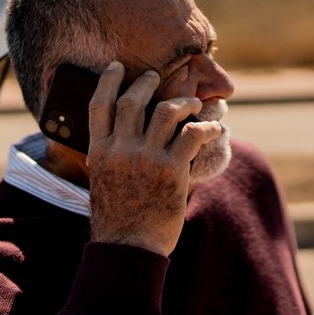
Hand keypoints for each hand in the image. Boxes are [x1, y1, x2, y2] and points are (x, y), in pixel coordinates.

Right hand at [86, 61, 222, 256]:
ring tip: (193, 104)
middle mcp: (120, 150)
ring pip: (167, 111)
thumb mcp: (103, 181)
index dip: (109, 81)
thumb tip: (122, 138)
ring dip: (183, 103)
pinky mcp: (172, 171)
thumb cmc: (118, 219)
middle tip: (157, 78)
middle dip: (148, 83)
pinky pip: (192, 136)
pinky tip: (213, 131)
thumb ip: (111, 156)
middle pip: (134, 100)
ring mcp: (146, 158)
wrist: (129, 247)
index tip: (117, 67)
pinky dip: (206, 129)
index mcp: (100, 152)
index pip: (100, 105)